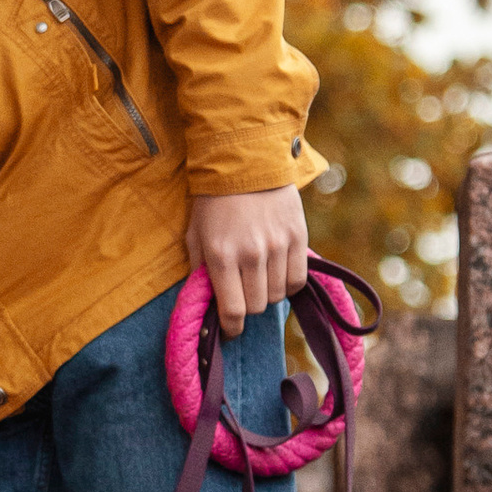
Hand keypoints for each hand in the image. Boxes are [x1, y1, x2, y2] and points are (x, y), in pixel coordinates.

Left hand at [185, 184, 310, 337]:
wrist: (245, 163)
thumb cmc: (213, 202)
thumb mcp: (194, 234)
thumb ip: (199, 271)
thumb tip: (205, 303)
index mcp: (221, 255)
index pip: (232, 311)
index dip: (231, 328)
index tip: (229, 329)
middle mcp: (251, 254)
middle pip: (257, 307)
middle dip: (247, 308)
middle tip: (241, 295)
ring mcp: (277, 246)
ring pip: (277, 296)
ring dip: (266, 294)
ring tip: (257, 279)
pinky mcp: (297, 237)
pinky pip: (297, 279)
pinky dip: (287, 284)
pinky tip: (277, 274)